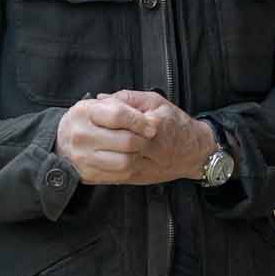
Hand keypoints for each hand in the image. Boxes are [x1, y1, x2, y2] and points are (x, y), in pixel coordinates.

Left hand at [53, 92, 208, 184]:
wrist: (194, 152)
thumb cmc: (175, 123)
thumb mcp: (155, 101)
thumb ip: (127, 98)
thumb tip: (100, 99)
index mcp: (154, 124)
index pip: (121, 117)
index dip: (102, 115)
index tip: (91, 111)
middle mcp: (151, 146)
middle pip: (116, 141)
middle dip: (95, 136)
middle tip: (80, 130)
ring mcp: (146, 164)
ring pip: (115, 162)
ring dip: (95, 156)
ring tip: (82, 147)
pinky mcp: (140, 177)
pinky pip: (116, 176)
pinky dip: (100, 171)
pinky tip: (87, 163)